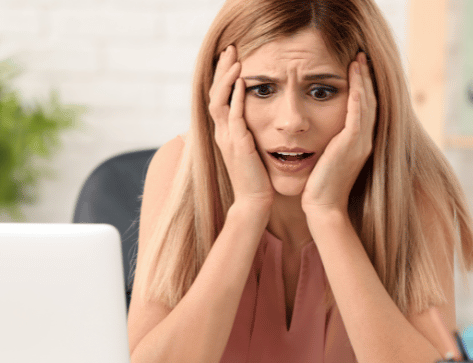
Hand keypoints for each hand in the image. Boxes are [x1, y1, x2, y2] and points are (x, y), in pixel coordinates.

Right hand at [208, 45, 274, 210]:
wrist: (254, 202)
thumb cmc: (257, 179)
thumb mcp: (252, 151)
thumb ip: (250, 134)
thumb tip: (257, 121)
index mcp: (225, 133)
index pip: (219, 98)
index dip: (223, 78)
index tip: (232, 59)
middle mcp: (222, 133)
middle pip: (214, 93)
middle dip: (222, 70)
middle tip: (229, 49)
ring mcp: (228, 138)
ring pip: (219, 99)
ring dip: (227, 77)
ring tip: (235, 58)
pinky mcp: (238, 144)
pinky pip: (234, 114)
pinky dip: (237, 96)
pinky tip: (243, 81)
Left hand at [301, 52, 375, 215]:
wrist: (323, 208)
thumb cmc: (320, 186)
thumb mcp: (327, 158)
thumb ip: (330, 142)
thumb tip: (323, 131)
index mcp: (360, 143)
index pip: (365, 108)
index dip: (363, 86)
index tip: (357, 67)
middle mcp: (365, 141)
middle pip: (370, 101)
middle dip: (366, 77)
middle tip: (361, 56)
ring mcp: (361, 142)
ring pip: (366, 103)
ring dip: (363, 80)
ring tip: (358, 60)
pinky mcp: (351, 145)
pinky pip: (357, 114)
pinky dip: (357, 94)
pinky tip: (354, 80)